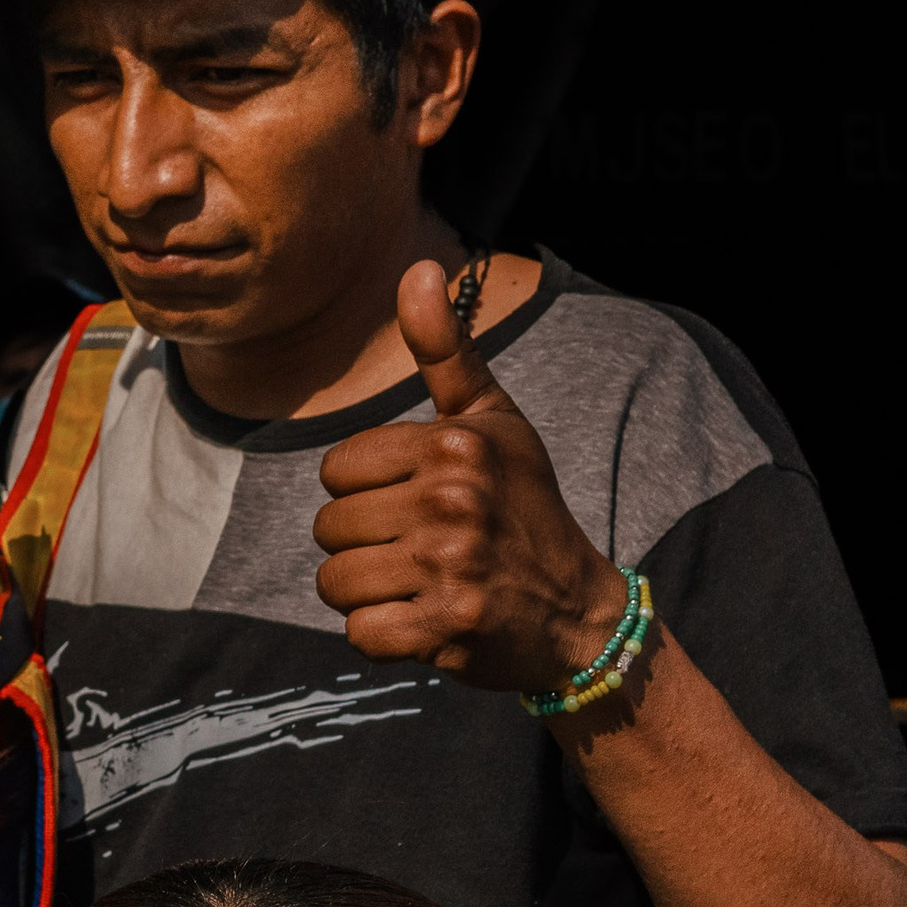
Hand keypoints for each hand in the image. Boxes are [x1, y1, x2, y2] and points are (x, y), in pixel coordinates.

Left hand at [312, 261, 624, 691]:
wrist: (577, 612)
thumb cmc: (523, 507)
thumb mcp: (492, 420)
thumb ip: (445, 350)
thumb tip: (418, 267)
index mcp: (456, 445)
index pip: (336, 469)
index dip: (364, 492)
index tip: (414, 503)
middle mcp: (454, 499)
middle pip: (329, 526)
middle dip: (362, 546)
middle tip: (420, 552)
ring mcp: (452, 566)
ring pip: (335, 580)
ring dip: (365, 594)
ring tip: (416, 586)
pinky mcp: (447, 627)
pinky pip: (360, 634)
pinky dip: (381, 638)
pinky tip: (421, 623)